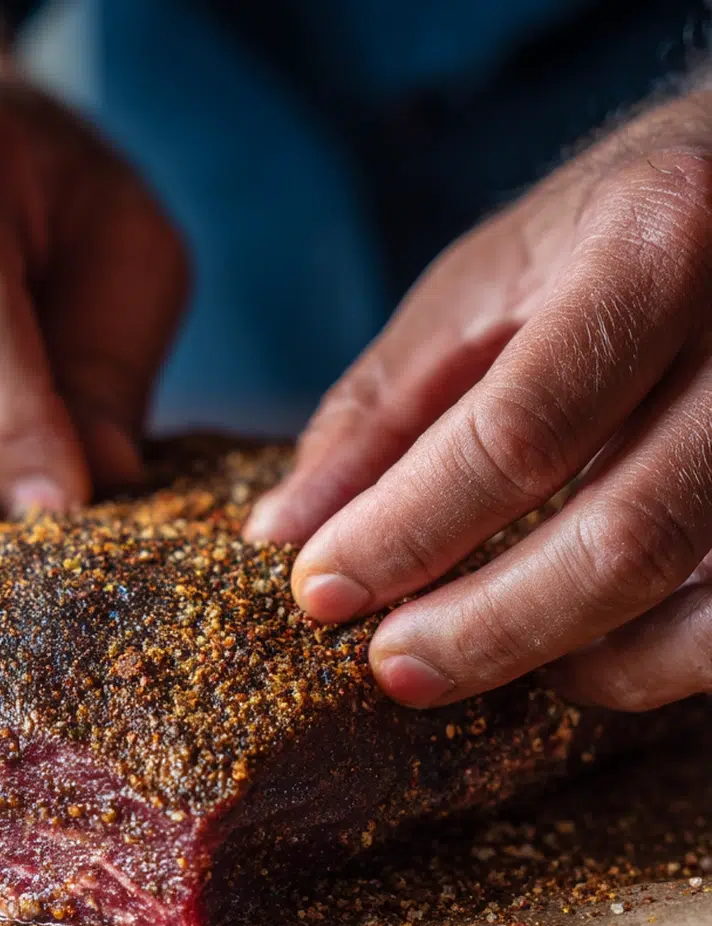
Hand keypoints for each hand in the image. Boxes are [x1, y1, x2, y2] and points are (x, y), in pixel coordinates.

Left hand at [245, 97, 711, 711]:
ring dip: (573, 657)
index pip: (517, 432)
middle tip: (393, 666)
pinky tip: (575, 657)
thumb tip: (282, 531)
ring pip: (703, 599)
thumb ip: (382, 410)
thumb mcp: (481, 288)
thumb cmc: (606, 233)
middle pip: (629, 535)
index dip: (405, 531)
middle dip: (488, 626)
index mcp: (656, 241)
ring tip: (470, 659)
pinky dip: (651, 663)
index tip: (320, 590)